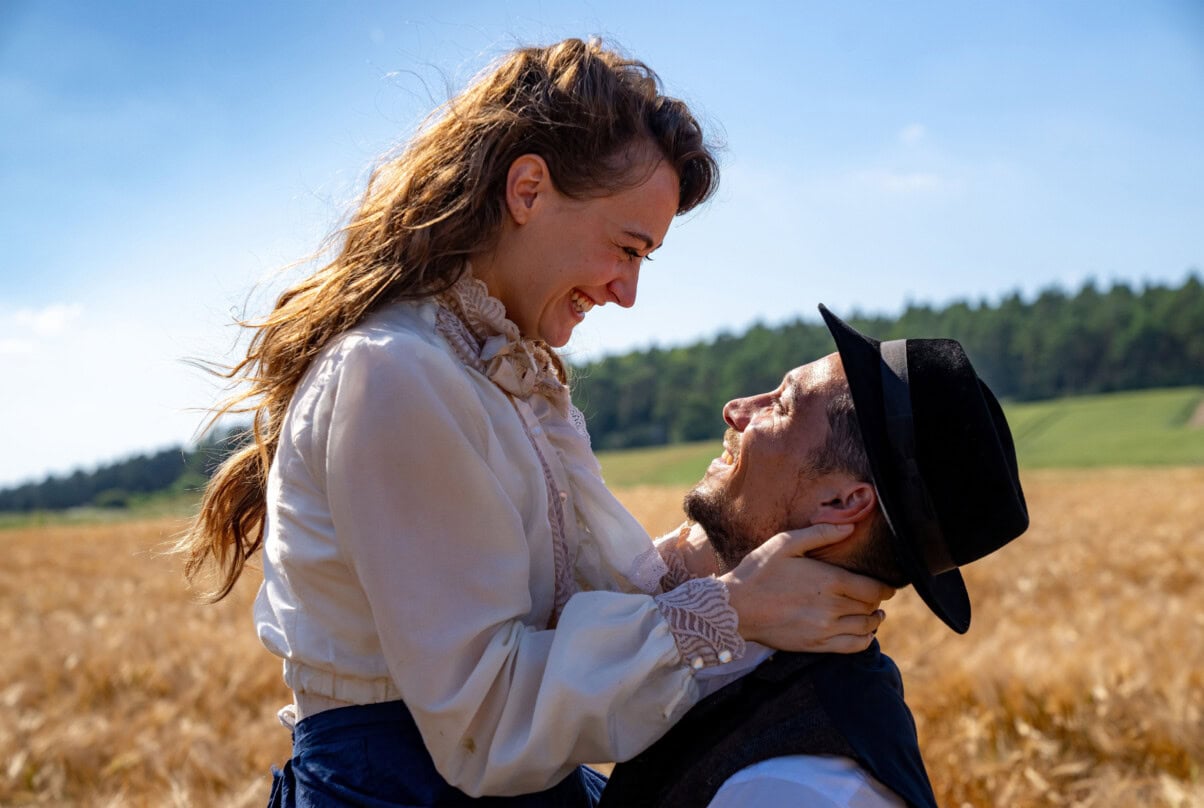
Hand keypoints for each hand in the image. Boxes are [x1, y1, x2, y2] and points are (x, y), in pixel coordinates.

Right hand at [721, 523, 894, 653]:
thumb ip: (821, 534)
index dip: (884, 587)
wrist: (735, 607)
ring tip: (872, 614)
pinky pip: (854, 646)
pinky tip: (862, 632)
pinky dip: (865, 639)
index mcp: (829, 580)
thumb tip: (851, 527)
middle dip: (876, 601)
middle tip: (872, 596)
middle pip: (871, 607)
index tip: (886, 586)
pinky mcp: (816, 645)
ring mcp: (825, 629)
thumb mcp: (786, 543)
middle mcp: (832, 607)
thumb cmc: (759, 571)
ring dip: (874, 620)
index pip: (874, 588)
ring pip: (867, 627)